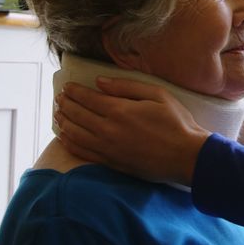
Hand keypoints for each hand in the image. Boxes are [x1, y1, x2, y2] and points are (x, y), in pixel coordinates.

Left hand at [54, 77, 210, 185]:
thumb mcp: (157, 94)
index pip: (87, 98)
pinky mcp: (110, 163)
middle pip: (77, 115)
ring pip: (75, 134)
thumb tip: (100, 81)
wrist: (186, 156)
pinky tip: (64, 137)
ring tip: (57, 114)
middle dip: (65, 104)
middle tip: (59, 98)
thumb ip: (126, 86)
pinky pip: (82, 152)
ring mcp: (107, 148)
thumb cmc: (176, 123)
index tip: (67, 86)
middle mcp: (108, 129)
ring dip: (63, 122)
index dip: (74, 91)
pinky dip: (69, 143)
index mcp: (119, 110)